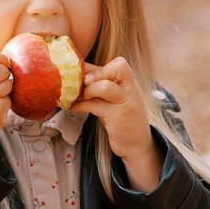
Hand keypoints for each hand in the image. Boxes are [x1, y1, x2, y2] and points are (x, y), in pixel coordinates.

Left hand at [77, 58, 160, 189]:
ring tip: (78, 98)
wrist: (138, 144)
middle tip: (81, 85)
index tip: (87, 77)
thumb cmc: (122, 119)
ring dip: (87, 91)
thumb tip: (77, 74)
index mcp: (130, 83)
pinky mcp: (117, 117)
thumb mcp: (115, 99)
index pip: (119, 64)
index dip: (100, 67)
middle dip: (94, 74)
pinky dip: (79, 105)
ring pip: (104, 86)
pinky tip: (71, 107)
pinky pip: (94, 106)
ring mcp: (125, 103)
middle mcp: (130, 89)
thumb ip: (102, 85)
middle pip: (117, 67)